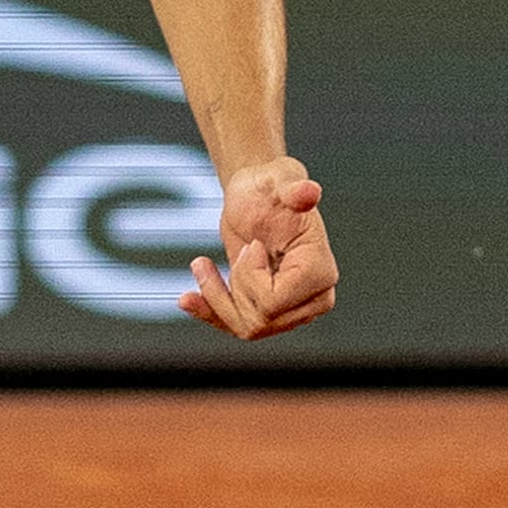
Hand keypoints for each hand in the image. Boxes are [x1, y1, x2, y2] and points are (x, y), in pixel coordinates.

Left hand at [185, 157, 337, 341]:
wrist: (256, 195)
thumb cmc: (270, 185)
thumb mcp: (279, 179)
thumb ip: (293, 188)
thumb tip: (308, 192)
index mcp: (321, 272)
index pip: (273, 302)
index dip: (251, 276)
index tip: (252, 246)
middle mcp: (315, 297)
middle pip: (260, 321)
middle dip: (234, 287)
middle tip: (239, 249)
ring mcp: (294, 308)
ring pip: (246, 328)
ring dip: (216, 298)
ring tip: (201, 265)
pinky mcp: (271, 311)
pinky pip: (237, 327)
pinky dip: (210, 314)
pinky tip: (187, 299)